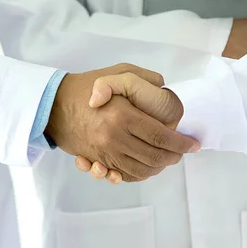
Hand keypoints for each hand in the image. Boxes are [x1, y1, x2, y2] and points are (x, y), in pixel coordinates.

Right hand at [72, 72, 186, 183]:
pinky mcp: (97, 160)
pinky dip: (139, 174)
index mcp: (123, 116)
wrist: (54, 105)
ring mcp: (104, 153)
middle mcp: (114, 138)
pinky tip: (147, 166)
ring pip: (141, 170)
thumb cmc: (87, 86)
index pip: (160, 137)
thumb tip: (164, 87)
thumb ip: (144, 79)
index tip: (192, 144)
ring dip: (158, 168)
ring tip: (167, 159)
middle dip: (173, 157)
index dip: (180, 143)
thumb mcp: (118, 72)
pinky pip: (124, 175)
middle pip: (154, 157)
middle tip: (182, 152)